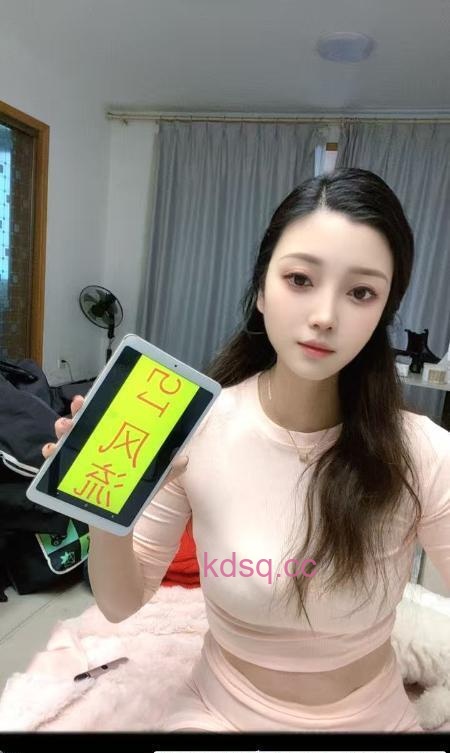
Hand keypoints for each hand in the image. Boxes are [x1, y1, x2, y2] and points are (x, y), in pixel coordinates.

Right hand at [41, 395, 188, 483]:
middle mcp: (93, 445)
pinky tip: (51, 451)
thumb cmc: (132, 491)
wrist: (116, 523)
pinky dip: (50, 454)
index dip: (100, 403)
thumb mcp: (152, 479)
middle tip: (78, 405)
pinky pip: (54, 463)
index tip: (97, 395)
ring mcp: (79, 459)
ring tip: (64, 427)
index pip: (105, 417)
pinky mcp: (68, 476)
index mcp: (113, 440)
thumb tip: (183, 459)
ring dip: (62, 428)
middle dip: (78, 411)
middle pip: (82, 422)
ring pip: (66, 438)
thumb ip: (167, 470)